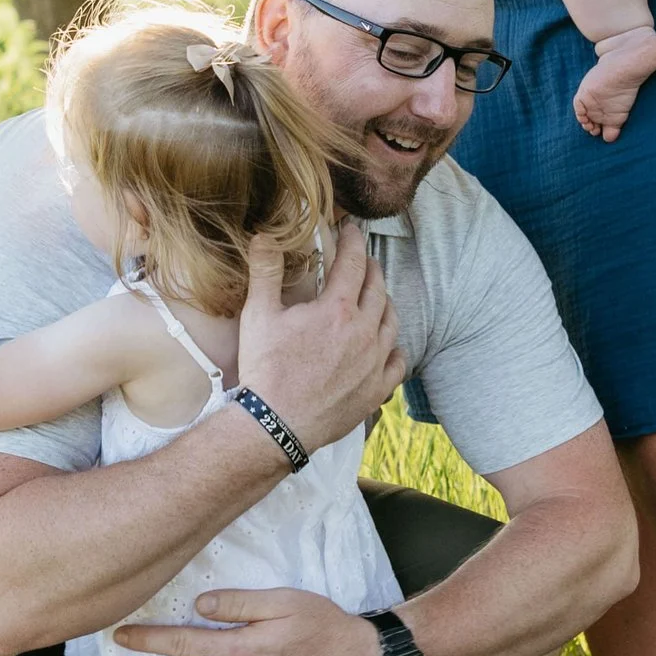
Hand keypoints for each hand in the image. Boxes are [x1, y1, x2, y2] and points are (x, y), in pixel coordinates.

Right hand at [234, 227, 399, 451]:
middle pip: (377, 288)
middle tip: (362, 260)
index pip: (353, 262)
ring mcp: (374, 362)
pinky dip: (393, 347)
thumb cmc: (266, 370)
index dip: (353, 241)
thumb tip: (266, 236)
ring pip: (391, 321)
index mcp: (337, 309)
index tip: (351, 230)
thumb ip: (265, 271)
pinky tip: (386, 344)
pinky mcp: (377, 389)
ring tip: (374, 297)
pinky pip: (398, 361)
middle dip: (370, 268)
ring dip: (384, 303)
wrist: (276, 425)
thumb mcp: (258, 315)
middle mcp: (363, 331)